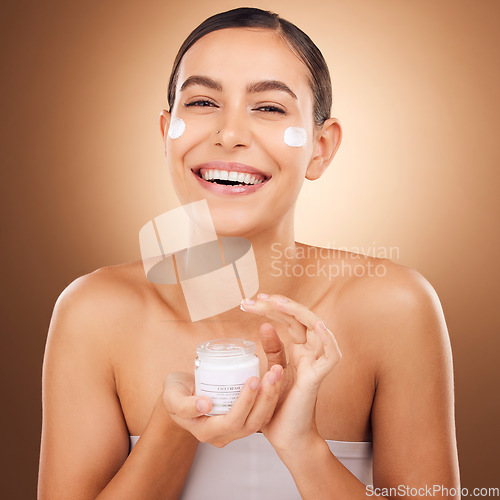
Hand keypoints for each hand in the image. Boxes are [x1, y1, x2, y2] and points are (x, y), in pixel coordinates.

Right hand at [162, 367, 282, 447]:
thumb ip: (184, 404)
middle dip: (264, 398)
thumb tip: (205, 406)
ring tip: (276, 373)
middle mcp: (222, 435)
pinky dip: (269, 397)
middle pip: (250, 423)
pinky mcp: (241, 419)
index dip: (245, 403)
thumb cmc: (175, 392)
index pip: (232, 421)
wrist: (180, 392)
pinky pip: (260, 413)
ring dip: (271, 397)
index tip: (252, 380)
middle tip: (271, 374)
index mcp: (205, 432)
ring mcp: (233, 430)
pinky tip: (274, 378)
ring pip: (259, 420)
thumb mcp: (172, 396)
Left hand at [240, 293, 340, 449]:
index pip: (288, 319)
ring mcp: (316, 363)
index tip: (248, 302)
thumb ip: (272, 349)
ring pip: (317, 328)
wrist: (286, 436)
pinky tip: (317, 326)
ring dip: (299, 313)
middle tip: (256, 298)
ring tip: (278, 302)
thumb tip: (264, 325)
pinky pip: (331, 357)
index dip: (271, 306)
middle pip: (300, 318)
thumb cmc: (279, 406)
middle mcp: (310, 352)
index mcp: (299, 349)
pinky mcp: (318, 379)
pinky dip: (328, 340)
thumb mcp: (271, 371)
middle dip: (278, 304)